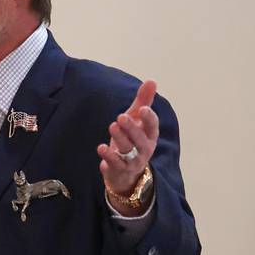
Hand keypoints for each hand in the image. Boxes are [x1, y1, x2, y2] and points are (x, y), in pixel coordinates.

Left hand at [96, 80, 158, 216]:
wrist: (126, 173)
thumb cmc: (132, 141)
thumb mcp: (137, 121)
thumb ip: (143, 101)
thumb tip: (152, 81)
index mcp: (150, 136)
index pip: (153, 127)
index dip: (149, 118)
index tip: (143, 109)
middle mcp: (144, 149)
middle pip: (140, 140)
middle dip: (132, 128)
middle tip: (121, 116)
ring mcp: (132, 161)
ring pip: (128, 151)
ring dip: (120, 139)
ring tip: (112, 126)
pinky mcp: (119, 170)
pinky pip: (115, 164)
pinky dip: (109, 156)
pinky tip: (101, 147)